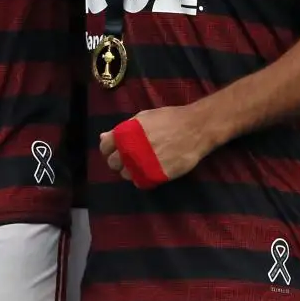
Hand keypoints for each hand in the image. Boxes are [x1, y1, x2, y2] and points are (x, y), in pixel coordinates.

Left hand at [100, 104, 217, 184]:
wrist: (195, 129)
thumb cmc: (168, 119)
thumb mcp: (142, 118)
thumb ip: (121, 129)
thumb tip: (103, 138)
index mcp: (125, 135)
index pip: (105, 148)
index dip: (109, 149)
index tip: (116, 149)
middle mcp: (130, 151)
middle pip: (113, 163)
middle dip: (119, 160)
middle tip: (131, 156)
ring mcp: (143, 165)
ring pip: (126, 175)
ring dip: (131, 170)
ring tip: (143, 163)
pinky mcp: (156, 176)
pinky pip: (141, 182)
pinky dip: (142, 178)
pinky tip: (150, 170)